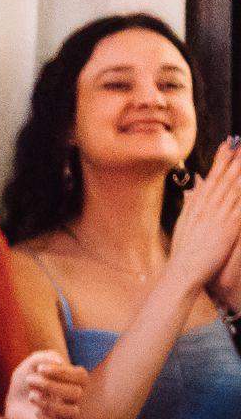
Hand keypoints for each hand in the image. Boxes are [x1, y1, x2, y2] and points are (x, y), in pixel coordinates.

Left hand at [1, 348, 87, 418]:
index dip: (62, 372)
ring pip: (72, 412)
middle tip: (29, 380)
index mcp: (73, 380)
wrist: (11, 403)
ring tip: (31, 396)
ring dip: (48, 403)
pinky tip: (36, 412)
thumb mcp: (29, 365)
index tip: (40, 369)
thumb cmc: (25, 381)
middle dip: (50, 385)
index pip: (81, 376)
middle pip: (76, 393)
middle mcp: (74, 397)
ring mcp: (68, 413)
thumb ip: (43, 357)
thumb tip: (61, 361)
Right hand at [167, 136, 240, 293]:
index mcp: (195, 208)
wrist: (183, 272)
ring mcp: (217, 216)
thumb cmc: (183, 253)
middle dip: (233, 159)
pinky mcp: (228, 227)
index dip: (220, 161)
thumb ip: (191, 204)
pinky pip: (240, 205)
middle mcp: (206, 208)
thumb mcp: (183, 225)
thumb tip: (194, 189)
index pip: (211, 178)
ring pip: (233, 188)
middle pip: (223, 179)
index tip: (227, 145)